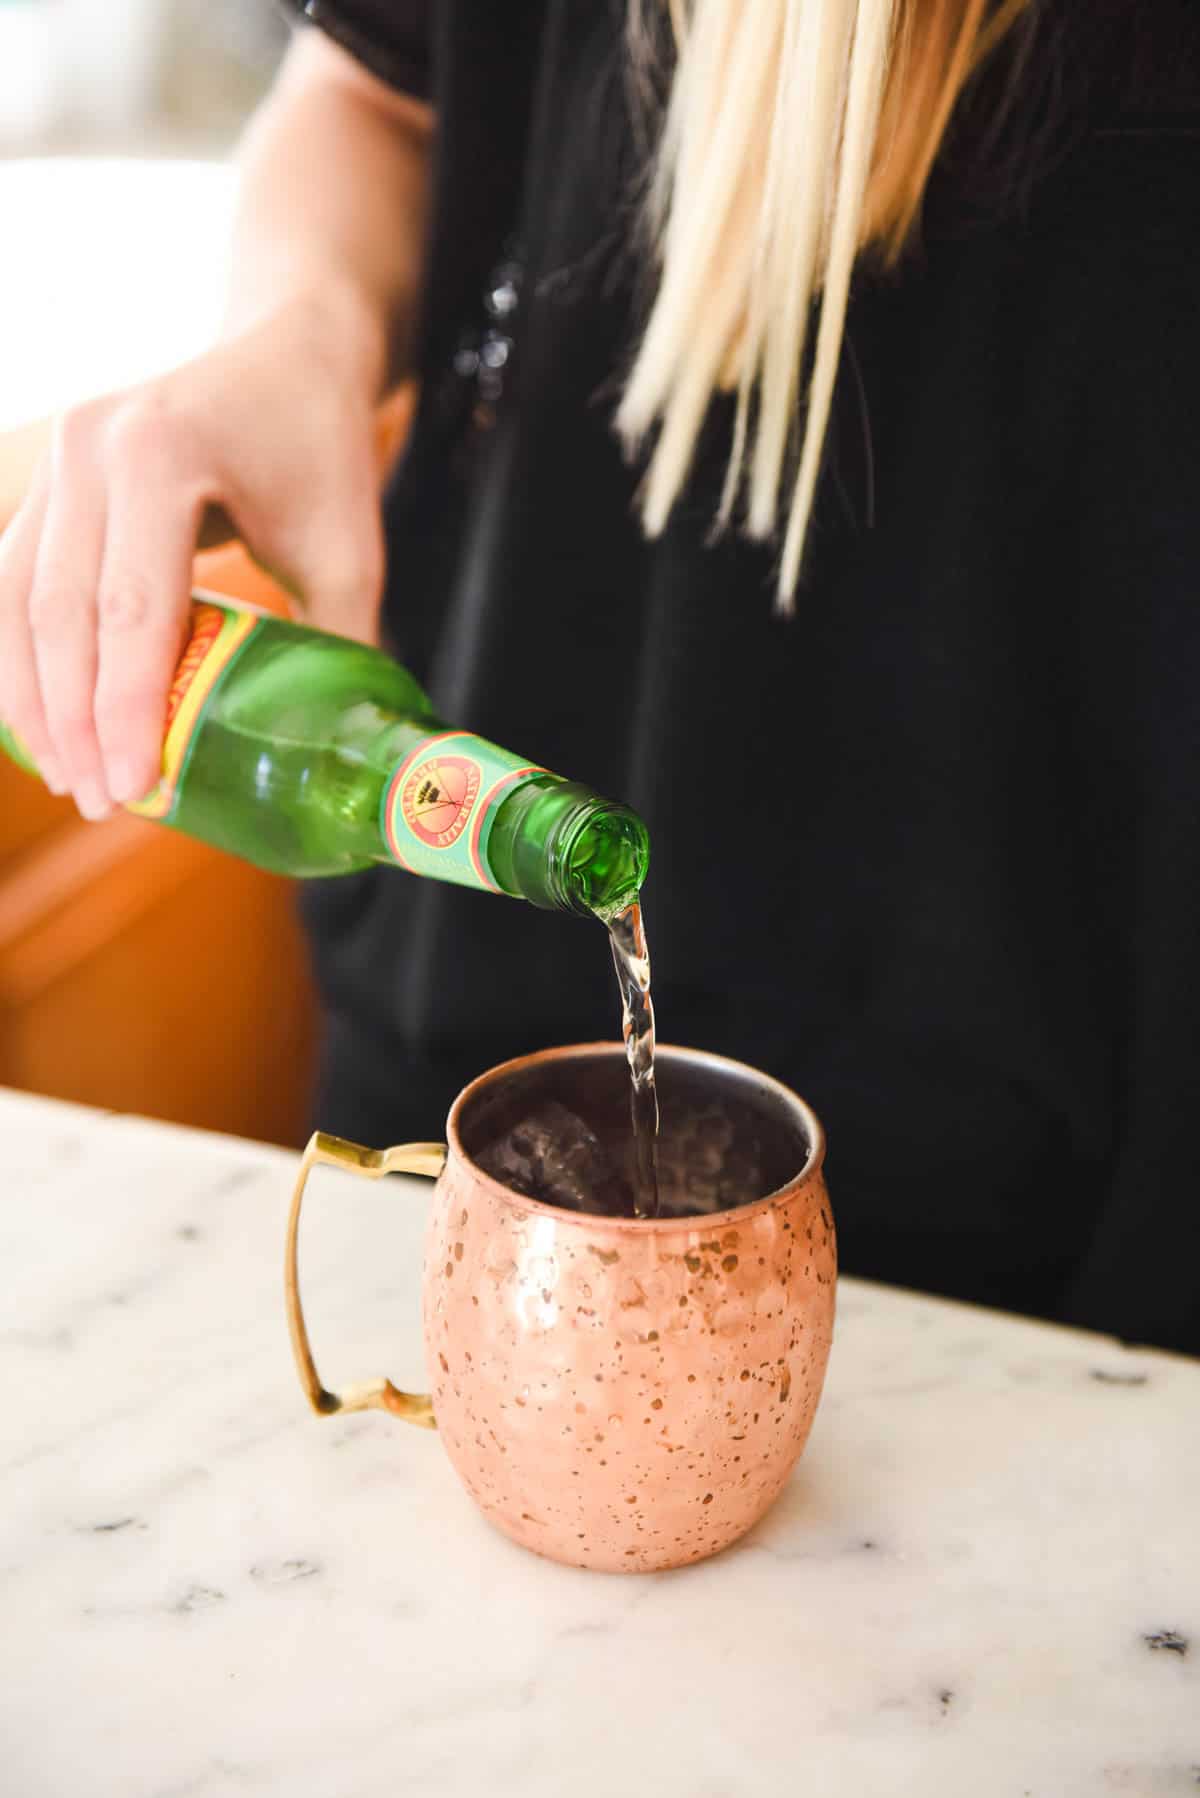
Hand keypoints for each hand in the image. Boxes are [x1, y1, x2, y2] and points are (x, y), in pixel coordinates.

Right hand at [0, 292, 385, 817]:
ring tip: (68, 778)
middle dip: (72, 720)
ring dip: (33, 698)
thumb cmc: (319, 449)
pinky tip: (41, 719)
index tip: (134, 787)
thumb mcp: (348, 547)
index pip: (132, 608)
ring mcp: (56, 458)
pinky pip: (12, 579)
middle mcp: (90, 448)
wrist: (286, 351)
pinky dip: (20, 654)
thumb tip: (338, 755)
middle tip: (100, 802)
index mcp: (162, 452)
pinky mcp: (47, 483)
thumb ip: (339, 645)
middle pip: (61, 611)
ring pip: (16, 600)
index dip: (123, 708)